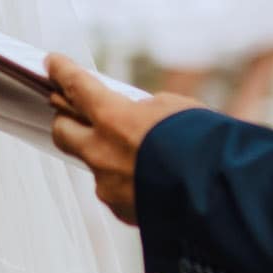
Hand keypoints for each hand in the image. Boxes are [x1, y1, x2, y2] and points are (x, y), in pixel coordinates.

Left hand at [46, 55, 197, 225]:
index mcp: (112, 118)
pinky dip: (127, 180)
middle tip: (74, 111)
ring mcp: (107, 185)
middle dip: (66, 118)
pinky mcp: (120, 210)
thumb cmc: (202, 144)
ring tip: (139, 151)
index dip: (62, 71)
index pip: (77, 87)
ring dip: (106, 154)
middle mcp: (101, 153)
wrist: (220, 196)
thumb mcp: (172, 108)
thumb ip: (141, 110)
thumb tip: (132, 118)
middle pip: (62, 131)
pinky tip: (152, 177)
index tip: (51, 63)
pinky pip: (115, 188)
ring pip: (93, 163)